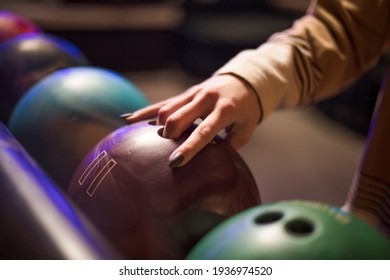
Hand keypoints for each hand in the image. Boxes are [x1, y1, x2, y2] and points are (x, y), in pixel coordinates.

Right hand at [122, 73, 261, 167]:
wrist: (245, 80)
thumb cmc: (247, 109)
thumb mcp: (245, 129)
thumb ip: (230, 145)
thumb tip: (212, 163)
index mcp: (224, 110)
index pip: (203, 131)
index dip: (189, 148)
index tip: (175, 162)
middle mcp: (206, 99)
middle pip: (177, 117)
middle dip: (168, 136)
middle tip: (164, 151)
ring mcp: (194, 93)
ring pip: (167, 108)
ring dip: (156, 126)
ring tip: (146, 141)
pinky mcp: (186, 92)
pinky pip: (163, 102)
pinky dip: (145, 111)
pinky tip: (127, 119)